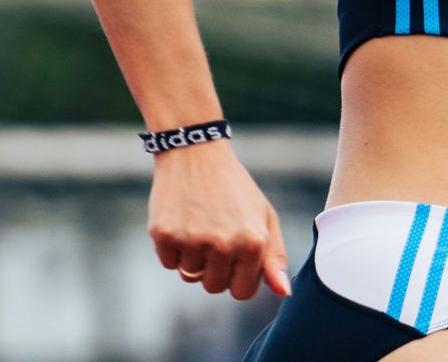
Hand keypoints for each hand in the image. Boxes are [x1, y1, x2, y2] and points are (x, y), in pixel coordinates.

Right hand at [146, 140, 291, 298]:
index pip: (243, 292)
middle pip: (214, 287)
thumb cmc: (235, 190)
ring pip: (190, 276)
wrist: (196, 155)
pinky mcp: (163, 235)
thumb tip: (284, 293)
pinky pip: (168, 263)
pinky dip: (174, 249)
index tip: (236, 259)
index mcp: (253, 240)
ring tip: (201, 224)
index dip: (238, 278)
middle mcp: (223, 243)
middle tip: (217, 235)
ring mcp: (192, 240)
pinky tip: (183, 221)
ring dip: (194, 257)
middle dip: (215, 269)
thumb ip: (275, 257)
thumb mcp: (264, 217)